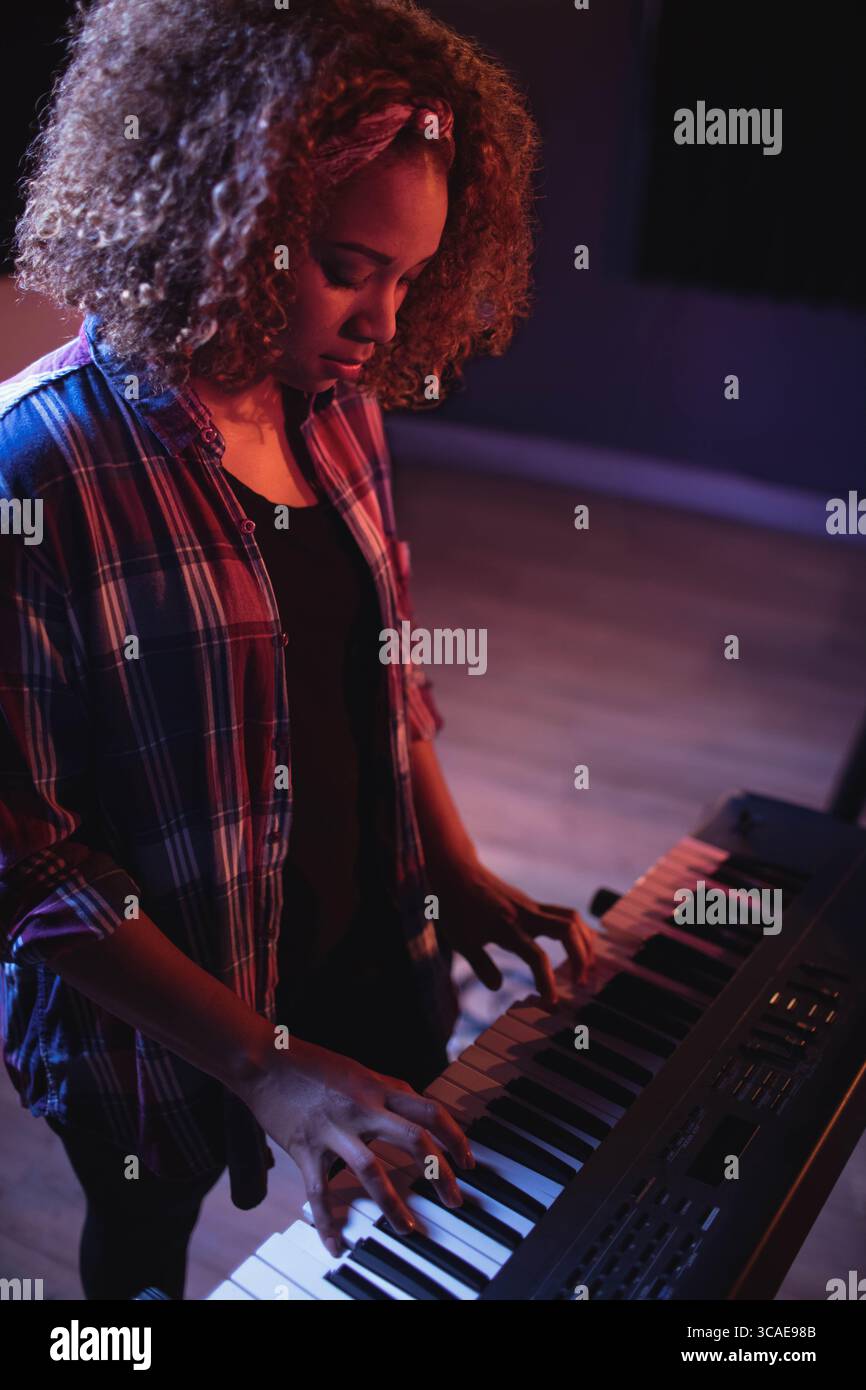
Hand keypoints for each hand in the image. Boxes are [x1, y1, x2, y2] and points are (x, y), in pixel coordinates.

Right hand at [238, 1037, 474, 1255]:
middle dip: (440, 1174)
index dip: (456, 1138)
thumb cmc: (311, 1063)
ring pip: (373, 1170)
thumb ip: (386, 1091)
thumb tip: (416, 1106)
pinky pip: (319, 1192)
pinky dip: (328, 1222)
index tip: (467, 1162)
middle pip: (415, 1140)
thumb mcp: (358, 1071)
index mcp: (378, 1088)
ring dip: (394, 1204)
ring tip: (408, 1229)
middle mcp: (362, 1107)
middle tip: (455, 1200)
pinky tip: (336, 1244)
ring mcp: (334, 1129)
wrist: (263, 1059)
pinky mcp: (305, 1148)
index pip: (431, 1112)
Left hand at [432, 855, 594, 1008]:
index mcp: (507, 928)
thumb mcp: (461, 941)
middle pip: (568, 930)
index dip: (547, 981)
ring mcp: (532, 907)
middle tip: (580, 982)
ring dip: (585, 943)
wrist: (457, 871)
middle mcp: (526, 915)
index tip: (551, 1001)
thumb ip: (481, 965)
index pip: (537, 956)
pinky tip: (577, 947)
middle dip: (581, 958)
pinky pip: (565, 914)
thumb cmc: (456, 907)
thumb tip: (498, 987)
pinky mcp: (534, 904)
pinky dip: (577, 931)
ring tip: (585, 967)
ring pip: (572, 918)